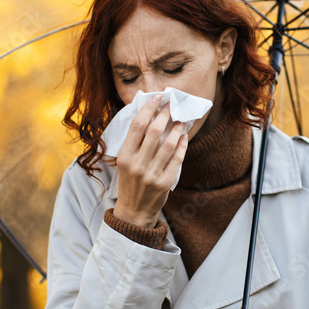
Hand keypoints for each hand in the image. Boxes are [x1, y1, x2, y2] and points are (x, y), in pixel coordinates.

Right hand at [112, 95, 187, 227]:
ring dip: (176, 128)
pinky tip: (184, 136)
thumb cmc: (130, 182)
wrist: (134, 211)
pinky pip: (177, 159)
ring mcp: (152, 174)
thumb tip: (149, 116)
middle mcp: (137, 164)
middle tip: (172, 104)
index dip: (149, 109)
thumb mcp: (125, 162)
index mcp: (124, 156)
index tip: (157, 97)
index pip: (137, 126)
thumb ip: (134, 142)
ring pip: (168, 144)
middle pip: (154, 131)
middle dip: (165, 114)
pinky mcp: (165, 182)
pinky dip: (182, 145)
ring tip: (180, 119)